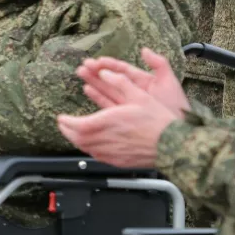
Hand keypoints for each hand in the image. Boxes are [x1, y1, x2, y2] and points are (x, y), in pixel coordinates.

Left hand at [57, 68, 179, 168]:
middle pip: (77, 138)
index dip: (66, 122)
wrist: (174, 145)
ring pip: (86, 148)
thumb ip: (120, 82)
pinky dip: (89, 149)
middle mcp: (107, 139)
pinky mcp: (118, 162)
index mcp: (108, 122)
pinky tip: (90, 144)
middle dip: (67, 131)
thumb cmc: (158, 121)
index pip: (77, 124)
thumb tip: (105, 73)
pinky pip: (97, 156)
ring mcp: (112, 153)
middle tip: (62, 124)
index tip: (61, 117)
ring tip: (72, 133)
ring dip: (76, 140)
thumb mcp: (140, 95)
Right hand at [75, 48, 188, 117]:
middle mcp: (133, 91)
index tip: (97, 60)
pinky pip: (107, 104)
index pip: (123, 70)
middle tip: (83, 66)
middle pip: (111, 79)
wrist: (177, 133)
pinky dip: (97, 96)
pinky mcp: (123, 115)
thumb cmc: (176, 106)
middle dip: (97, 72)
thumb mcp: (169, 82)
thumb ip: (158, 64)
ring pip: (107, 90)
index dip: (109, 65)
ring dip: (94, 81)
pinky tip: (87, 89)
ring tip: (81, 73)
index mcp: (143, 82)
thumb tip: (144, 49)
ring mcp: (127, 104)